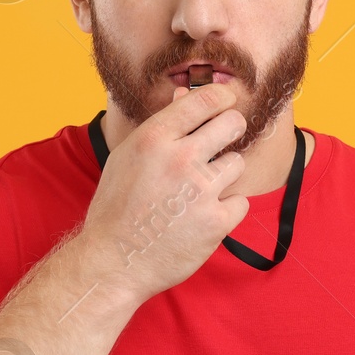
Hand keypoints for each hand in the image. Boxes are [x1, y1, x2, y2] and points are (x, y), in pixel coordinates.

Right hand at [79, 83, 249, 301]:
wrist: (114, 262)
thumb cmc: (117, 208)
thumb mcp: (128, 158)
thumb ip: (161, 127)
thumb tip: (185, 93)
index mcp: (154, 138)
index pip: (204, 101)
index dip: (222, 97)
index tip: (226, 102)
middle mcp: (180, 159)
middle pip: (232, 124)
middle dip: (232, 128)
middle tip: (225, 139)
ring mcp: (201, 191)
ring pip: (237, 163)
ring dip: (224, 175)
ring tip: (200, 190)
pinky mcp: (217, 222)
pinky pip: (241, 202)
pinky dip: (226, 209)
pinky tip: (203, 216)